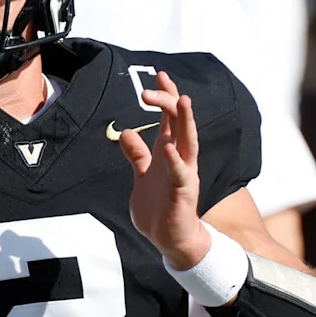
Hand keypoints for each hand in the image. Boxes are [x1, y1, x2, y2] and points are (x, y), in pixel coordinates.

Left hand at [118, 71, 209, 268]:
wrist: (169, 239)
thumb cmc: (159, 208)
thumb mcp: (143, 176)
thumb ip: (137, 155)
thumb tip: (127, 133)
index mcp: (170, 153)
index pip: (172, 119)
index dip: (167, 97)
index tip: (160, 77)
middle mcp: (180, 159)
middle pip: (181, 123)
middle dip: (172, 101)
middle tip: (160, 81)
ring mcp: (183, 175)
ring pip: (188, 142)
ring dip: (186, 121)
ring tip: (183, 100)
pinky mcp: (182, 193)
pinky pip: (180, 174)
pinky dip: (176, 161)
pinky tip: (169, 148)